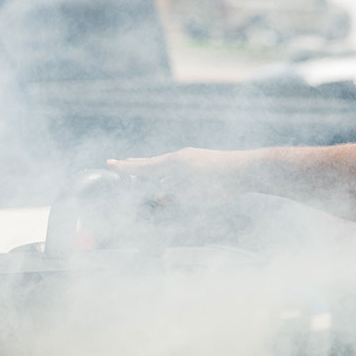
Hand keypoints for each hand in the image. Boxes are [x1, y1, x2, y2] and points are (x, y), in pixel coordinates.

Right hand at [107, 147, 240, 203]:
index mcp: (174, 163)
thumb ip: (173, 196)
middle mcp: (181, 158)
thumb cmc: (218, 182)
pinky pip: (181, 171)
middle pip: (155, 164)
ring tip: (145, 173)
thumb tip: (160, 197)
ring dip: (157, 174)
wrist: (246, 170)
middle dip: (139, 166)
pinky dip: (172, 178)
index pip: (144, 167)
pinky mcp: (204, 163)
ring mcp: (193, 159)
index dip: (126, 168)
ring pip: (169, 169)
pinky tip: (173, 184)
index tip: (109, 163)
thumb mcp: (191, 194)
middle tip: (123, 163)